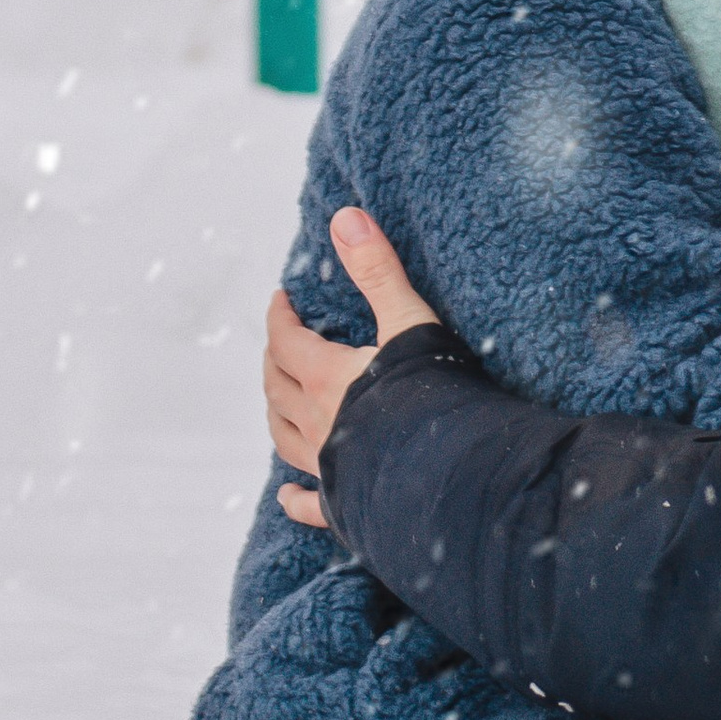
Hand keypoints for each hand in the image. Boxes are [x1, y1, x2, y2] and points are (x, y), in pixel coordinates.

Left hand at [265, 207, 436, 528]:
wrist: (446, 477)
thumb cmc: (429, 398)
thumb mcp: (408, 322)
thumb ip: (378, 271)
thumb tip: (344, 216)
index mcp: (324, 378)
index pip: (285, 341)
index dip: (280, 317)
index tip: (281, 299)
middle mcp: (314, 423)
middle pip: (276, 387)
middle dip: (274, 359)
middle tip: (282, 341)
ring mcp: (326, 467)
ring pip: (282, 437)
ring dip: (275, 412)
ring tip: (278, 399)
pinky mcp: (343, 503)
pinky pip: (308, 502)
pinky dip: (293, 496)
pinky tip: (289, 494)